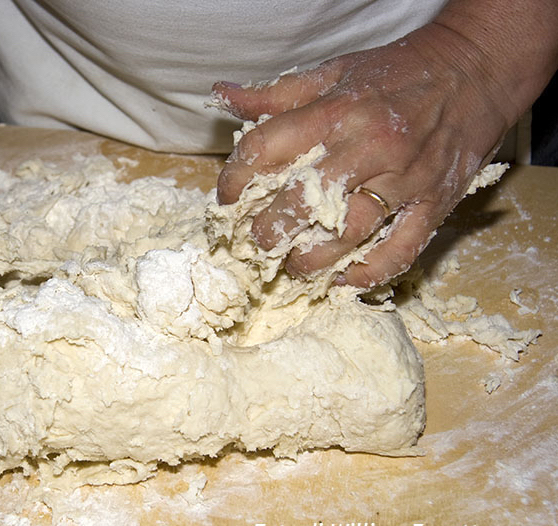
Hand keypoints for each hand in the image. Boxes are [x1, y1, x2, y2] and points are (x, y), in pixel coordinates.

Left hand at [214, 23, 513, 287]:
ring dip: (313, 258)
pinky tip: (343, 281)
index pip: (267, 147)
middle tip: (256, 242)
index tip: (227, 199)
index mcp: (337, 110)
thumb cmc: (398, 72)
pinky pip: (401, 249)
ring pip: (350, 231)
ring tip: (292, 265)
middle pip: (304, 198)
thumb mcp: (333, 71)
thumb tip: (224, 95)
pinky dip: (370, 273)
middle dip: (270, 228)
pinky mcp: (436, 202)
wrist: (476, 68)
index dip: (236, 178)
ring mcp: (406, 178)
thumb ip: (277, 93)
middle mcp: (370, 145)